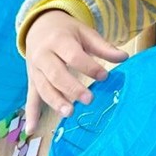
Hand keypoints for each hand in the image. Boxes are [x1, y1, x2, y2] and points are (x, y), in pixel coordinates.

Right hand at [23, 9, 127, 130]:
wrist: (39, 26)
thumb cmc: (67, 32)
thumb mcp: (85, 33)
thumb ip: (103, 47)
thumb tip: (124, 57)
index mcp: (59, 41)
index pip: (74, 56)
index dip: (89, 67)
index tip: (105, 76)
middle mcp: (43, 56)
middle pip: (56, 74)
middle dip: (72, 88)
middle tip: (89, 99)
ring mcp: (34, 70)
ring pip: (44, 88)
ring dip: (55, 102)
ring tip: (69, 113)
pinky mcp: (31, 81)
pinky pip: (30, 98)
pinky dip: (31, 114)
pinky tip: (32, 129)